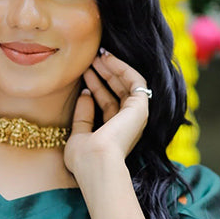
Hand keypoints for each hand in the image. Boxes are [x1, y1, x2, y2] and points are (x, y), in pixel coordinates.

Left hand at [64, 49, 149, 178]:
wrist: (97, 164)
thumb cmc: (85, 159)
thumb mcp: (78, 136)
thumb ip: (83, 116)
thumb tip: (84, 94)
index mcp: (115, 133)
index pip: (108, 104)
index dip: (96, 87)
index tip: (83, 73)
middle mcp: (128, 124)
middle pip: (118, 92)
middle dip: (104, 73)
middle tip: (90, 59)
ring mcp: (136, 116)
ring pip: (127, 84)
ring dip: (113, 67)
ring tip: (97, 55)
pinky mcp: (140, 107)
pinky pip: (135, 80)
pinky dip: (122, 67)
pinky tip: (107, 58)